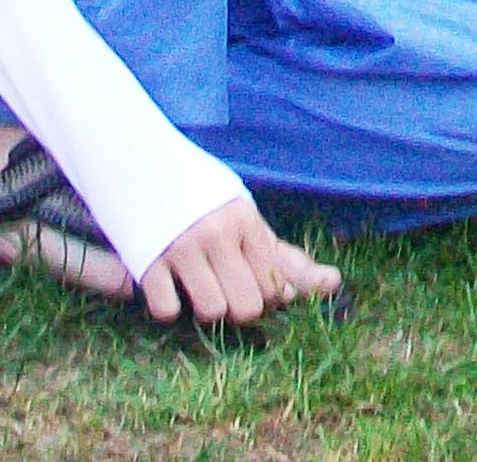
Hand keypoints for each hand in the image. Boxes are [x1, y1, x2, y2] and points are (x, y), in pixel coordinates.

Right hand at [140, 192, 339, 328]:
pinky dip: (168, 307)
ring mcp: (180, 246)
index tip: (252, 281)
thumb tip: (334, 284)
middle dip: (240, 309)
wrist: (141, 163)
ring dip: (206, 309)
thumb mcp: (245, 219)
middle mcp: (217, 233)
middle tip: (227, 290)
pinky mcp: (146, 259)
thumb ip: (285, 257)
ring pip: (211, 312)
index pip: (275, 286)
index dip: (267, 296)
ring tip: (199, 287)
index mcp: (247, 220)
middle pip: (247, 307)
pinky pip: (166, 310)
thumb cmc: (204, 201)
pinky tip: (169, 286)